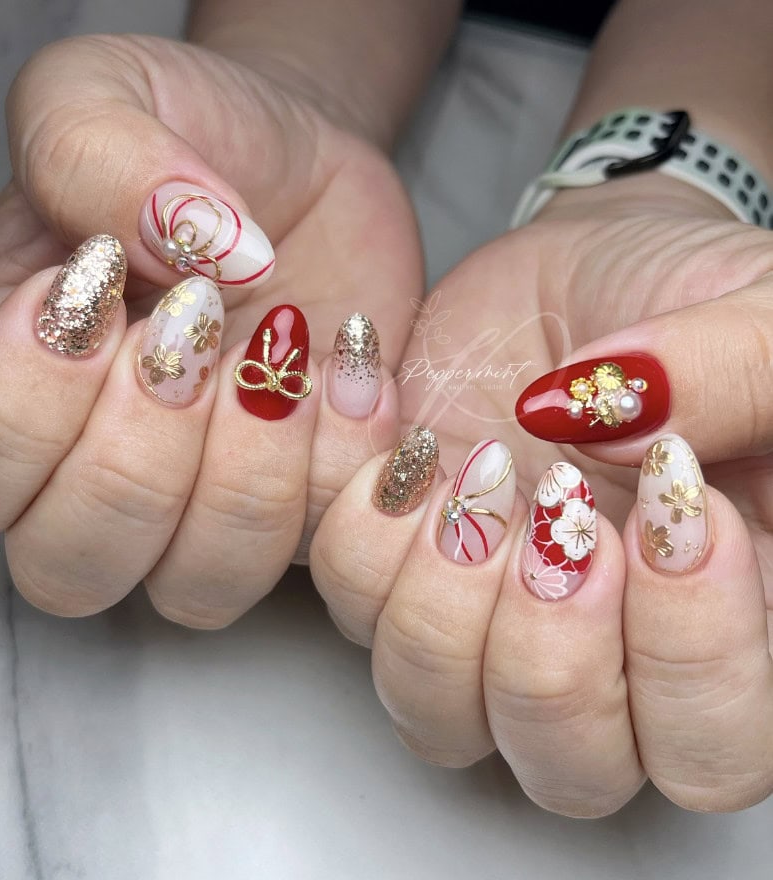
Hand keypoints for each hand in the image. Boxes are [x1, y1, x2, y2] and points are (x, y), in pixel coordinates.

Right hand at [0, 33, 419, 623]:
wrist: (303, 170)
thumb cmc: (191, 138)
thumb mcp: (111, 95)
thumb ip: (90, 150)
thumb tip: (170, 250)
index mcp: (16, 387)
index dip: (18, 409)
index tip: (88, 287)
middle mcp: (103, 470)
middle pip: (72, 565)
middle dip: (137, 456)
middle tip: (191, 324)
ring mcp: (212, 499)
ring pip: (200, 585)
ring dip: (244, 478)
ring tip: (280, 344)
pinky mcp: (309, 497)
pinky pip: (322, 541)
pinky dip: (343, 456)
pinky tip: (353, 358)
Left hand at [311, 174, 772, 815]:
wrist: (586, 272)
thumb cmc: (686, 297)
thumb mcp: (756, 317)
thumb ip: (739, 378)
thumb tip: (630, 437)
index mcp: (721, 622)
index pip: (712, 745)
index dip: (690, 658)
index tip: (674, 511)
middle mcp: (599, 648)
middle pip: (566, 767)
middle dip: (549, 653)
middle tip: (561, 510)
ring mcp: (485, 613)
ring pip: (437, 712)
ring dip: (441, 603)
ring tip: (478, 470)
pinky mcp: (400, 558)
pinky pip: (349, 601)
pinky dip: (363, 527)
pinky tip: (407, 436)